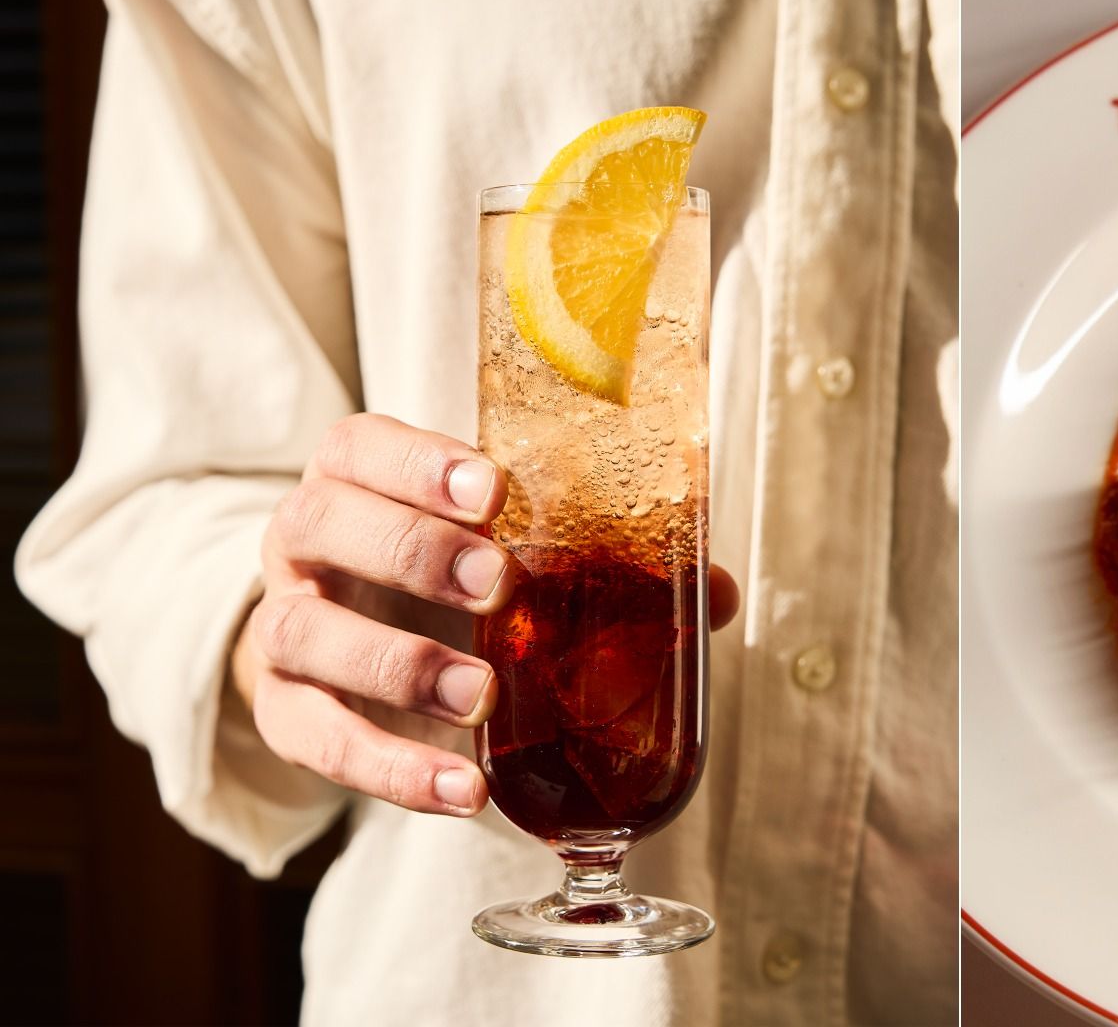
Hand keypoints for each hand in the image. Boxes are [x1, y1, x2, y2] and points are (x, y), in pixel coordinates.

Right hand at [231, 413, 737, 816]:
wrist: (344, 649)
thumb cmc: (444, 579)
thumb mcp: (508, 551)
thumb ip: (601, 563)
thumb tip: (715, 592)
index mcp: (357, 480)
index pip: (362, 447)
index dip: (418, 462)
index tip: (491, 488)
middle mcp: (303, 542)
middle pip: (327, 526)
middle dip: (415, 553)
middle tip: (499, 582)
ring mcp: (284, 627)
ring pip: (306, 632)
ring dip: (400, 664)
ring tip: (482, 697)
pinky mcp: (282, 713)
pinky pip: (320, 741)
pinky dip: (393, 770)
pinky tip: (464, 790)